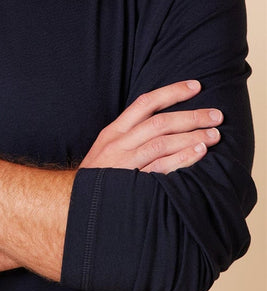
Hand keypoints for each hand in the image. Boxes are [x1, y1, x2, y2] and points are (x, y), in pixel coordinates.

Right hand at [79, 80, 222, 173]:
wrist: (73, 203)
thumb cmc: (99, 176)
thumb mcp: (108, 149)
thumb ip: (131, 135)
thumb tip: (165, 123)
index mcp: (114, 131)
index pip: (145, 103)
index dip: (172, 92)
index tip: (196, 86)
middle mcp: (118, 143)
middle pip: (159, 122)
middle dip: (191, 117)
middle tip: (216, 115)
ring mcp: (124, 163)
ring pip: (162, 143)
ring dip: (191, 136)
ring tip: (214, 135)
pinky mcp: (131, 184)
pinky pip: (161, 168)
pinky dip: (182, 158)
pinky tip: (198, 153)